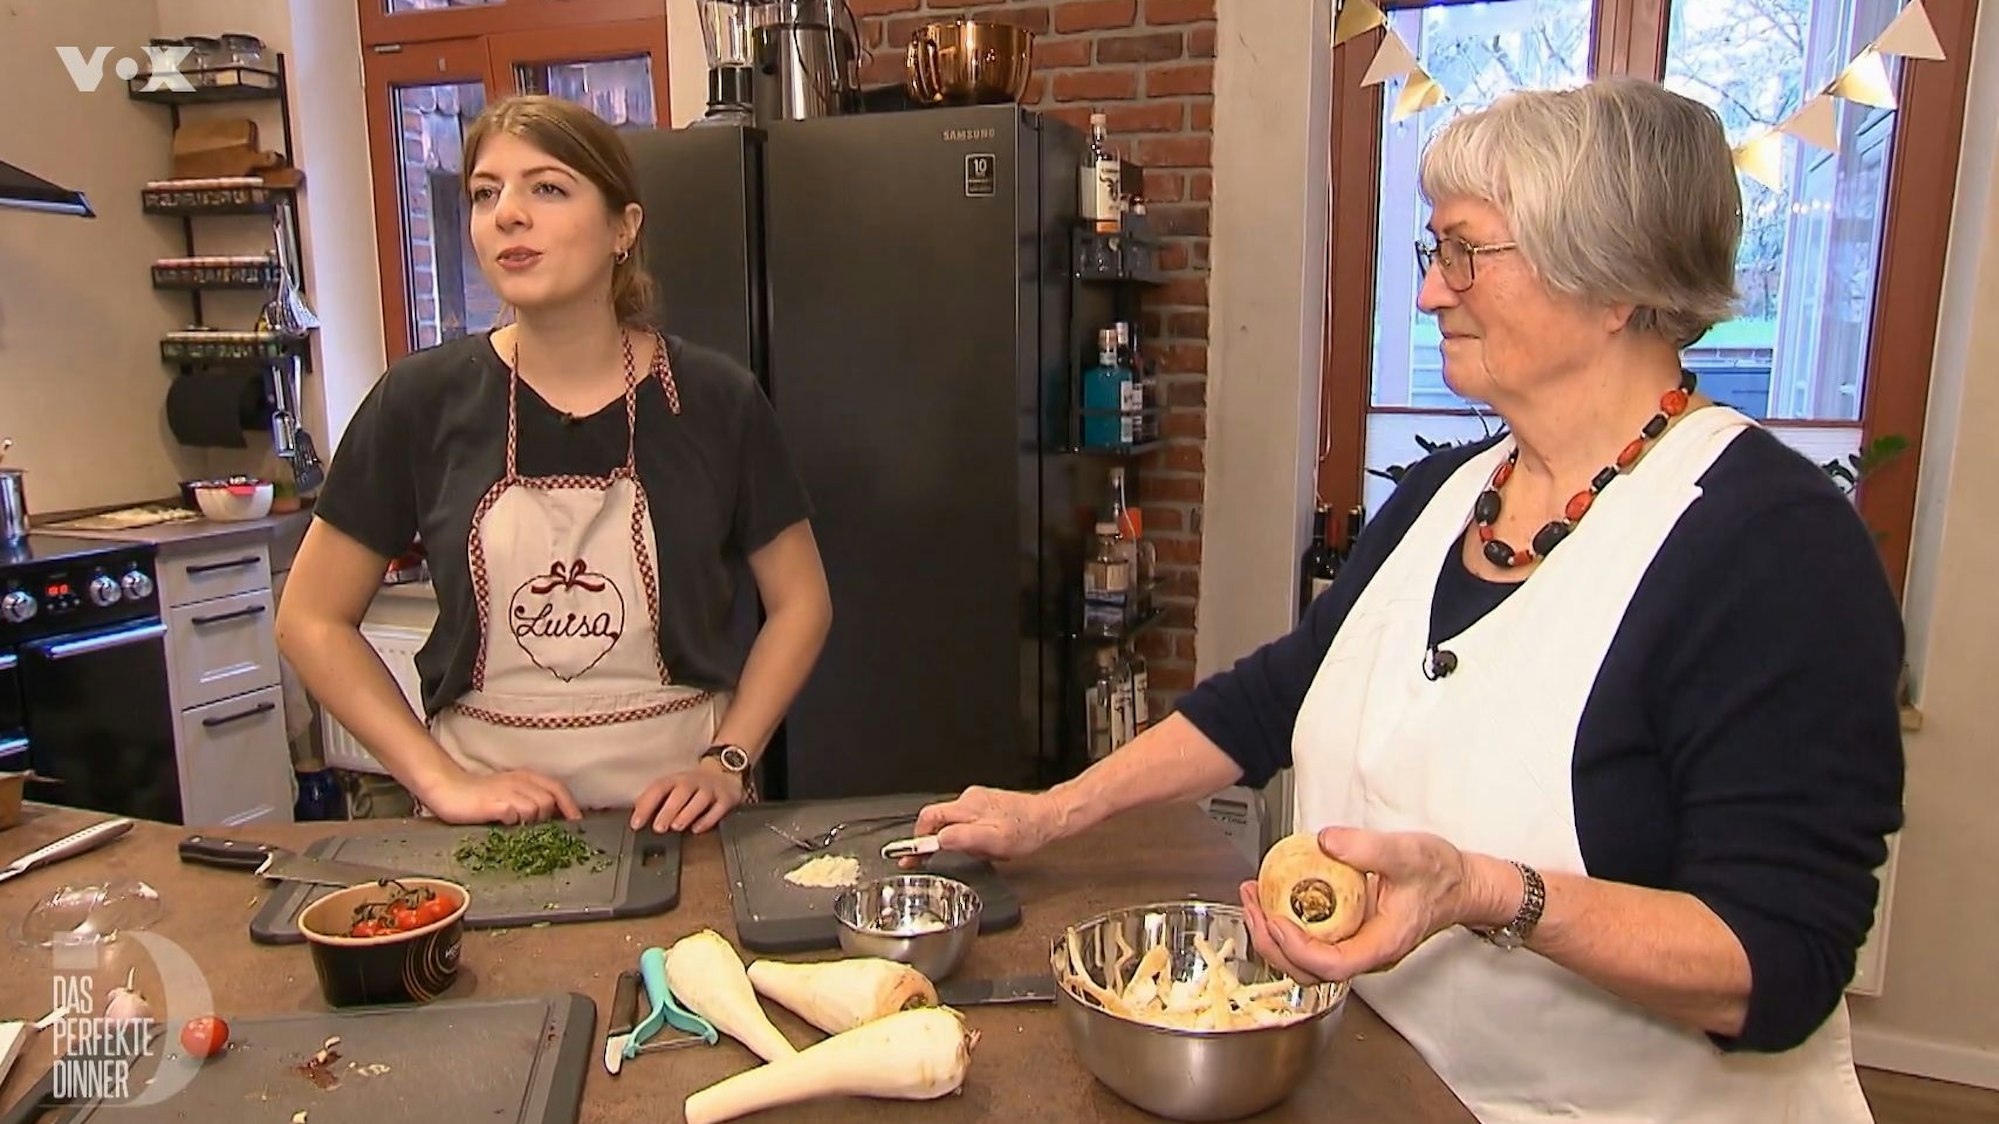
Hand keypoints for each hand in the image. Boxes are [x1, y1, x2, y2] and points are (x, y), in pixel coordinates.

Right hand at [421, 768, 581, 825]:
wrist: (447, 788)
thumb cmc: (479, 794)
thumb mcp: (509, 790)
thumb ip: (528, 799)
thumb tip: (549, 818)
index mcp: (525, 777)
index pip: (557, 789)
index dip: (570, 806)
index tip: (577, 823)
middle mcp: (519, 782)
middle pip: (549, 800)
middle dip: (547, 818)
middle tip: (534, 829)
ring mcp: (506, 792)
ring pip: (535, 808)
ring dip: (530, 821)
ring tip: (515, 826)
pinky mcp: (493, 804)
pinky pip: (514, 814)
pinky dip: (513, 821)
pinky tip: (503, 823)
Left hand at [631, 759, 745, 833]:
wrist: (724, 772)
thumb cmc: (692, 786)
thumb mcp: (673, 787)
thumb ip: (655, 799)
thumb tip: (636, 815)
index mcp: (676, 779)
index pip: (658, 789)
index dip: (646, 805)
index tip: (636, 823)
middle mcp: (693, 782)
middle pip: (680, 793)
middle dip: (668, 810)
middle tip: (658, 827)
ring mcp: (711, 789)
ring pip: (700, 799)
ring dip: (687, 812)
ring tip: (677, 826)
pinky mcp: (726, 798)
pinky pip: (718, 808)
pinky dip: (708, 819)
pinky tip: (697, 828)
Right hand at [899, 786, 1062, 866]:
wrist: (1048, 818)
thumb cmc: (1027, 830)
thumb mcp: (995, 840)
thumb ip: (964, 839)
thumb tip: (939, 840)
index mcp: (968, 807)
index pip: (929, 819)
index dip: (916, 839)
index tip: (908, 855)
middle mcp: (969, 800)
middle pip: (939, 822)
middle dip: (945, 842)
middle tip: (959, 856)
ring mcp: (978, 801)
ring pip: (955, 825)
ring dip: (964, 842)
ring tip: (988, 850)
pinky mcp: (986, 806)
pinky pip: (969, 824)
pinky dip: (974, 837)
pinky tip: (992, 844)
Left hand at [1237, 827, 1487, 983]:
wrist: (1461, 884)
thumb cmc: (1442, 876)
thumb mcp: (1408, 852)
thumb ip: (1367, 848)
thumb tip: (1325, 841)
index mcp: (1381, 945)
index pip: (1332, 966)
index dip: (1298, 949)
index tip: (1276, 919)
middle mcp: (1365, 954)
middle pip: (1308, 971)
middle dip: (1272, 942)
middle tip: (1252, 904)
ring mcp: (1355, 947)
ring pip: (1304, 961)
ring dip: (1272, 934)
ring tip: (1253, 899)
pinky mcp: (1348, 935)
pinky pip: (1310, 941)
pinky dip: (1285, 924)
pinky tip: (1272, 896)